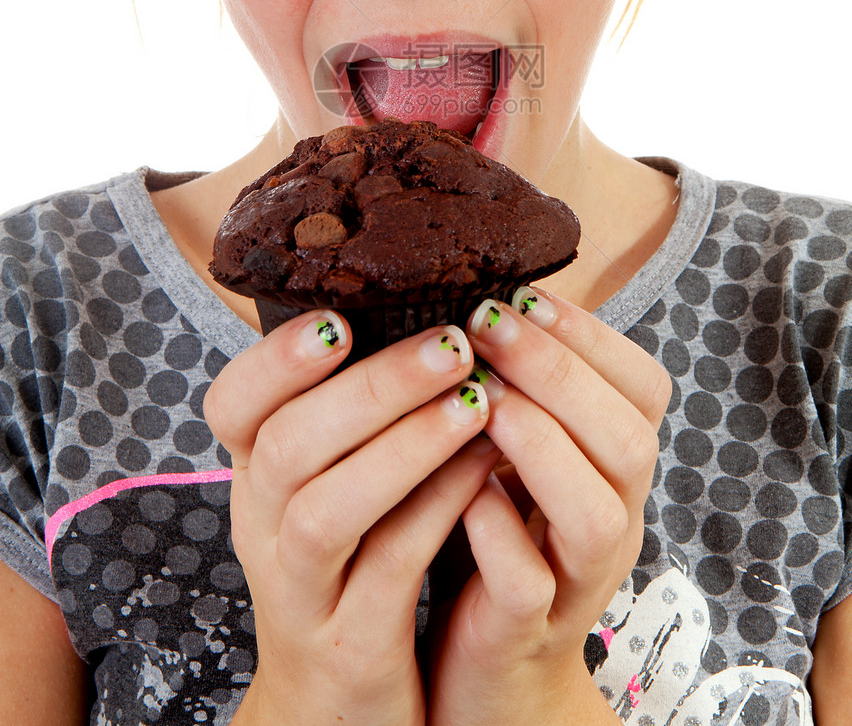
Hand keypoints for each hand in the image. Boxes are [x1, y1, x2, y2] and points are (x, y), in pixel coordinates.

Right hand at [203, 312, 497, 725]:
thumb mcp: (327, 487)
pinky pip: (390, 569)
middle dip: (372, 387)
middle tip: (451, 342)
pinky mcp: (352, 647)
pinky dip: (437, 510)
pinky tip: (485, 468)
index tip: (339, 317)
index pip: (231, 404)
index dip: (275, 358)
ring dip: (405, 446)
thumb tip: (415, 302)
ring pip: (329, 509)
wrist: (336, 709)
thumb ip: (351, 413)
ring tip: (475, 399)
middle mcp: (264, 530)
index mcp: (256, 477)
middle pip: (289, 444)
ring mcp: (303, 594)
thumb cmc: (350, 566)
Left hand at [427, 287, 670, 725]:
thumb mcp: (521, 456)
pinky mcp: (525, 632)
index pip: (643, 388)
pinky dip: (498, 532)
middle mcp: (613, 521)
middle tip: (486, 324)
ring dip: (539, 444)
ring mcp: (575, 581)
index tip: (522, 293)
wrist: (491, 675)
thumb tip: (487, 294)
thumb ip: (522, 391)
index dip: (588, 334)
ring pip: (597, 514)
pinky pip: (531, 585)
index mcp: (614, 469)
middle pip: (630, 440)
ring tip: (480, 401)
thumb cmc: (495, 538)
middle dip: (557, 370)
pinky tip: (464, 494)